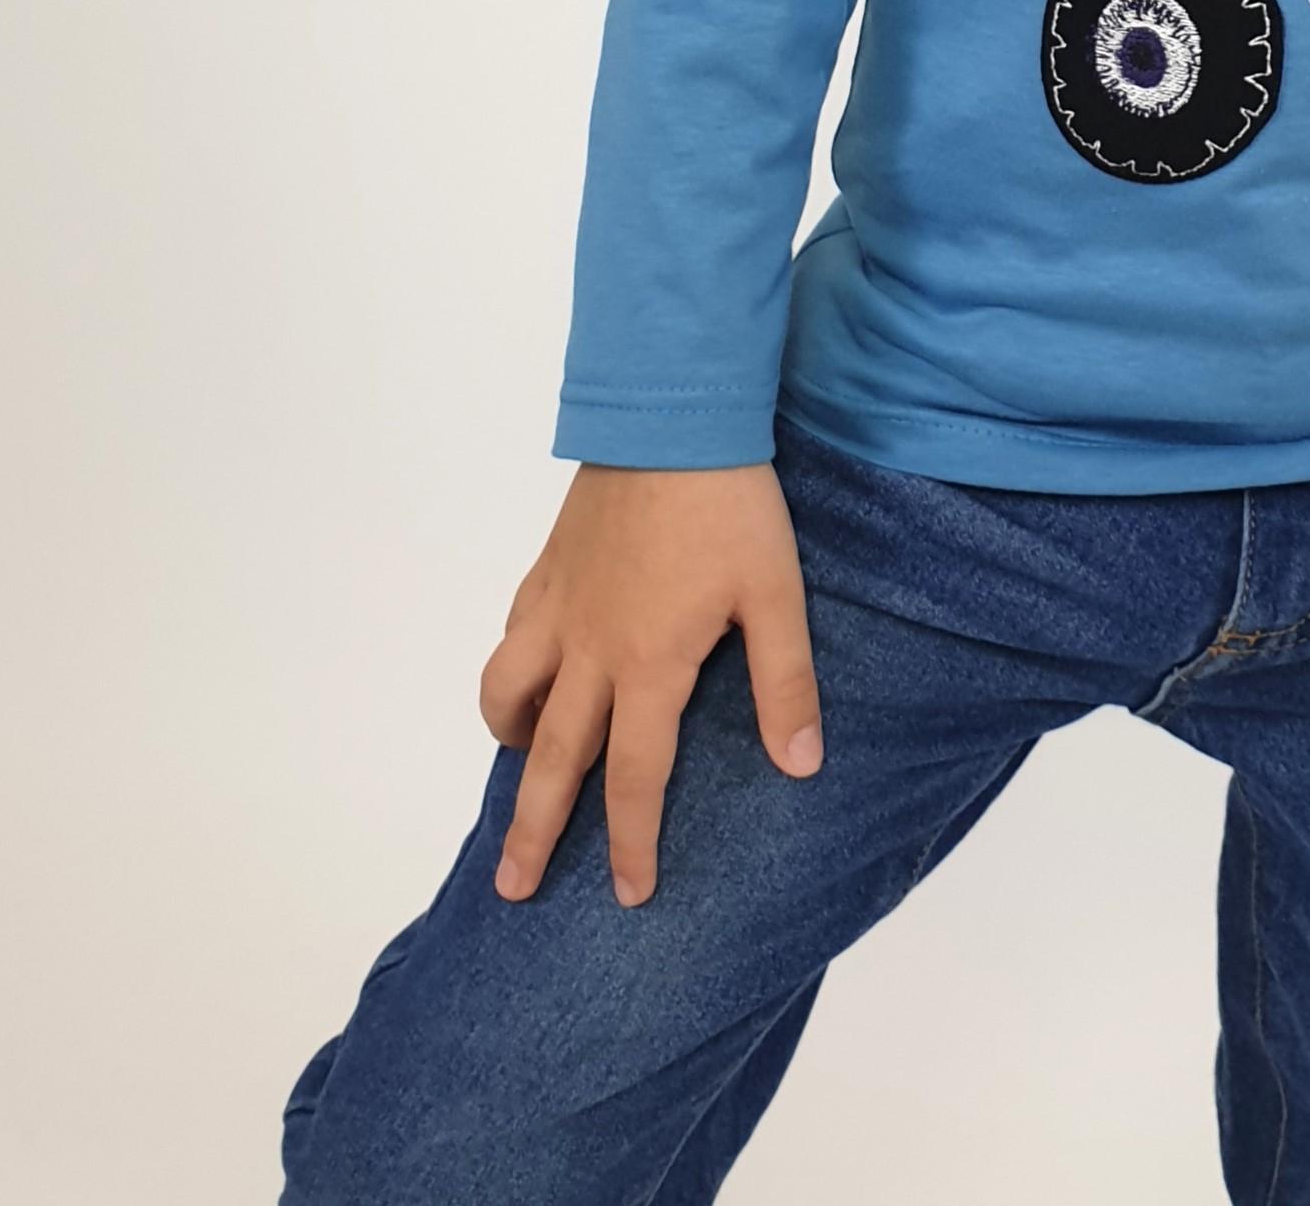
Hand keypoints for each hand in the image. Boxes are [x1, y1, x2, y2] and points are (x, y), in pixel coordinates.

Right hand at [478, 460, 822, 907]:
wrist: (670, 415)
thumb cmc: (730, 505)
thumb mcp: (776, 595)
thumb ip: (785, 683)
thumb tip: (800, 765)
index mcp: (650, 666)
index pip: (634, 778)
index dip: (630, 842)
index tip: (627, 894)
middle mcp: (591, 650)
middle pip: (551, 759)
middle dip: (534, 832)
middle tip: (512, 888)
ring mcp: (561, 607)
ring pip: (509, 692)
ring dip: (508, 741)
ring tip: (513, 767)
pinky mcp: (549, 567)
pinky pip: (514, 634)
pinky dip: (511, 668)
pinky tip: (525, 668)